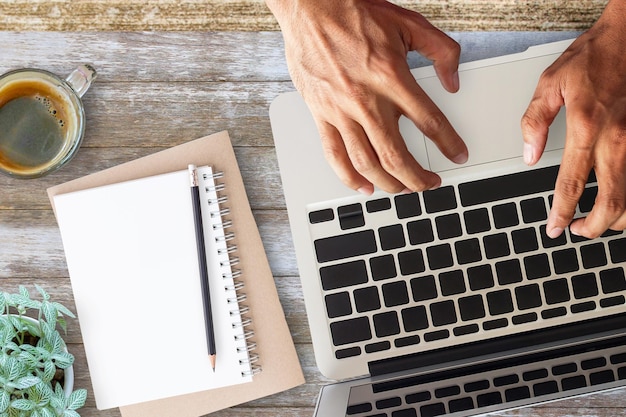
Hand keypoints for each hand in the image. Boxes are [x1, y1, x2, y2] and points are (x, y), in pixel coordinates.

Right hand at [266, 0, 467, 193]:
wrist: (311, 8)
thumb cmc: (354, 13)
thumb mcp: (409, 23)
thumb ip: (441, 51)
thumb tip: (452, 81)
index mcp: (392, 77)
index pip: (429, 122)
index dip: (448, 143)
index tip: (457, 155)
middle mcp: (366, 100)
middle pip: (397, 156)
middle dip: (418, 178)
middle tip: (430, 183)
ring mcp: (341, 111)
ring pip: (367, 163)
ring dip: (390, 183)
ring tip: (403, 188)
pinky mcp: (321, 115)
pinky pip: (334, 155)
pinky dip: (350, 177)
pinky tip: (364, 186)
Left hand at [521, 0, 625, 238]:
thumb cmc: (593, 56)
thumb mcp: (551, 83)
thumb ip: (535, 122)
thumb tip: (529, 156)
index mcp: (587, 126)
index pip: (572, 183)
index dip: (562, 212)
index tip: (554, 227)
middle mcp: (618, 138)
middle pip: (612, 200)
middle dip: (594, 226)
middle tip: (577, 232)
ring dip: (617, 217)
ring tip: (597, 221)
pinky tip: (618, 198)